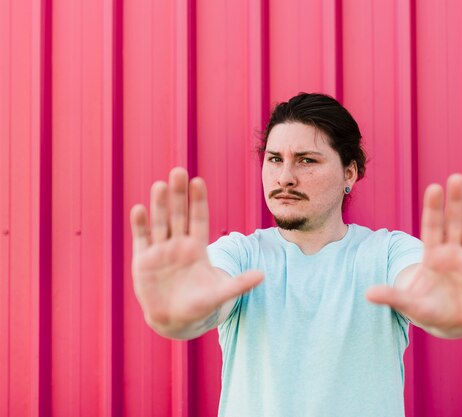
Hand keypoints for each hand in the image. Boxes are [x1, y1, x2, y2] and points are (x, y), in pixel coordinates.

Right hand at [130, 167, 263, 337]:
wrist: (175, 319)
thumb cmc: (200, 304)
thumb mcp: (220, 294)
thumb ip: (239, 284)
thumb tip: (263, 275)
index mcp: (197, 248)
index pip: (198, 219)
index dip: (198, 201)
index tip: (198, 181)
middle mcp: (178, 244)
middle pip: (179, 215)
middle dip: (179, 195)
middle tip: (178, 171)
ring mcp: (160, 251)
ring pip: (160, 223)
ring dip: (159, 205)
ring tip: (160, 185)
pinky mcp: (143, 261)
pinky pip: (142, 240)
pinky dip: (140, 225)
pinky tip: (139, 209)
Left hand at [366, 174, 461, 337]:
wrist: (452, 323)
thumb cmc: (428, 310)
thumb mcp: (410, 305)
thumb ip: (393, 297)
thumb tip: (367, 294)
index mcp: (432, 256)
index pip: (432, 227)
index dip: (433, 209)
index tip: (433, 188)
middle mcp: (452, 252)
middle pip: (453, 223)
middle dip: (455, 202)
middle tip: (456, 178)